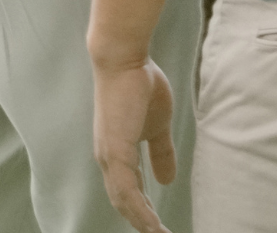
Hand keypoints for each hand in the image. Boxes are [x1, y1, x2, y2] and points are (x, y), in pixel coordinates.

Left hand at [93, 56, 177, 232]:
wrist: (125, 60)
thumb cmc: (140, 85)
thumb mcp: (158, 124)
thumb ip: (161, 151)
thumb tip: (167, 179)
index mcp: (117, 154)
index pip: (128, 192)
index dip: (141, 211)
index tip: (156, 228)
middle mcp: (108, 160)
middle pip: (123, 203)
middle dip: (141, 222)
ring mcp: (109, 156)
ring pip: (124, 201)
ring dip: (141, 221)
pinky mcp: (115, 150)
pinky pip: (127, 188)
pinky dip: (138, 208)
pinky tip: (151, 221)